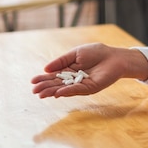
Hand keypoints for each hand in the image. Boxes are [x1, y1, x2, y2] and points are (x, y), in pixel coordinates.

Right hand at [31, 43, 147, 97]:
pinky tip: (57, 93)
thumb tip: (46, 69)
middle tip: (34, 90)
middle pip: (57, 84)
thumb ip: (61, 61)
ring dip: (52, 91)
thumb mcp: (75, 53)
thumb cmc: (96, 53)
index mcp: (69, 70)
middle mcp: (73, 79)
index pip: (54, 76)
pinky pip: (77, 90)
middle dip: (45, 87)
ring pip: (64, 89)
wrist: (114, 56)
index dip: (43, 79)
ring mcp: (81, 85)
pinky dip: (67, 91)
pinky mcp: (90, 88)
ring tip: (41, 94)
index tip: (32, 81)